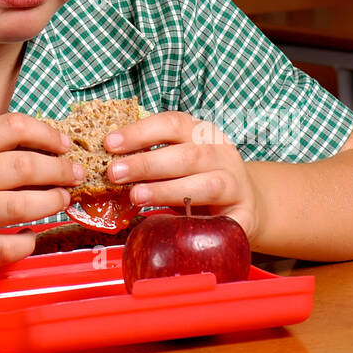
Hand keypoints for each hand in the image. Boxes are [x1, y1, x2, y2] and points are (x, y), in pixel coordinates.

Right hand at [0, 113, 82, 280]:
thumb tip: (37, 148)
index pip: (11, 127)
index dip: (45, 133)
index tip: (63, 144)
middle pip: (24, 165)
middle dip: (59, 170)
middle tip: (73, 175)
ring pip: (21, 206)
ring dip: (51, 203)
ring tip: (61, 201)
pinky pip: (5, 248)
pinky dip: (27, 243)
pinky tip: (30, 238)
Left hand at [103, 111, 262, 242]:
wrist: (245, 202)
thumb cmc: (198, 179)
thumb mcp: (176, 160)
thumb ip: (149, 159)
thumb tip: (107, 165)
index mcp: (202, 133)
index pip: (172, 123)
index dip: (140, 132)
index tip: (110, 143)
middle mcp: (221, 153)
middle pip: (186, 154)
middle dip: (147, 163)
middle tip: (114, 173)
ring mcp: (236, 183)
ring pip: (206, 184)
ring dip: (167, 190)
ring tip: (136, 196)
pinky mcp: (244, 214)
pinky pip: (223, 220)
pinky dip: (201, 224)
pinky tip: (177, 229)